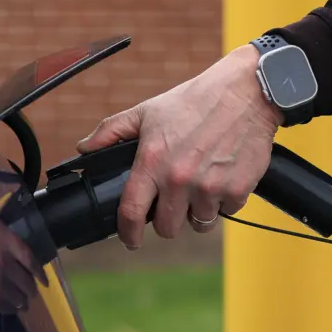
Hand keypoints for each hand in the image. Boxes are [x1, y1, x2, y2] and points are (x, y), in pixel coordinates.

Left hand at [76, 45, 282, 248]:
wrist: (247, 91)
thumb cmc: (195, 101)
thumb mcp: (148, 111)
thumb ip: (112, 131)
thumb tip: (84, 148)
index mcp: (152, 162)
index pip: (131, 212)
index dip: (128, 233)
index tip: (130, 239)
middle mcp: (179, 180)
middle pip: (167, 228)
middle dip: (168, 219)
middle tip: (174, 200)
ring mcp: (209, 188)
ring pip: (198, 223)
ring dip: (198, 211)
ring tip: (200, 185)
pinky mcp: (237, 190)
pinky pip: (226, 211)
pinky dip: (224, 200)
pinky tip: (222, 176)